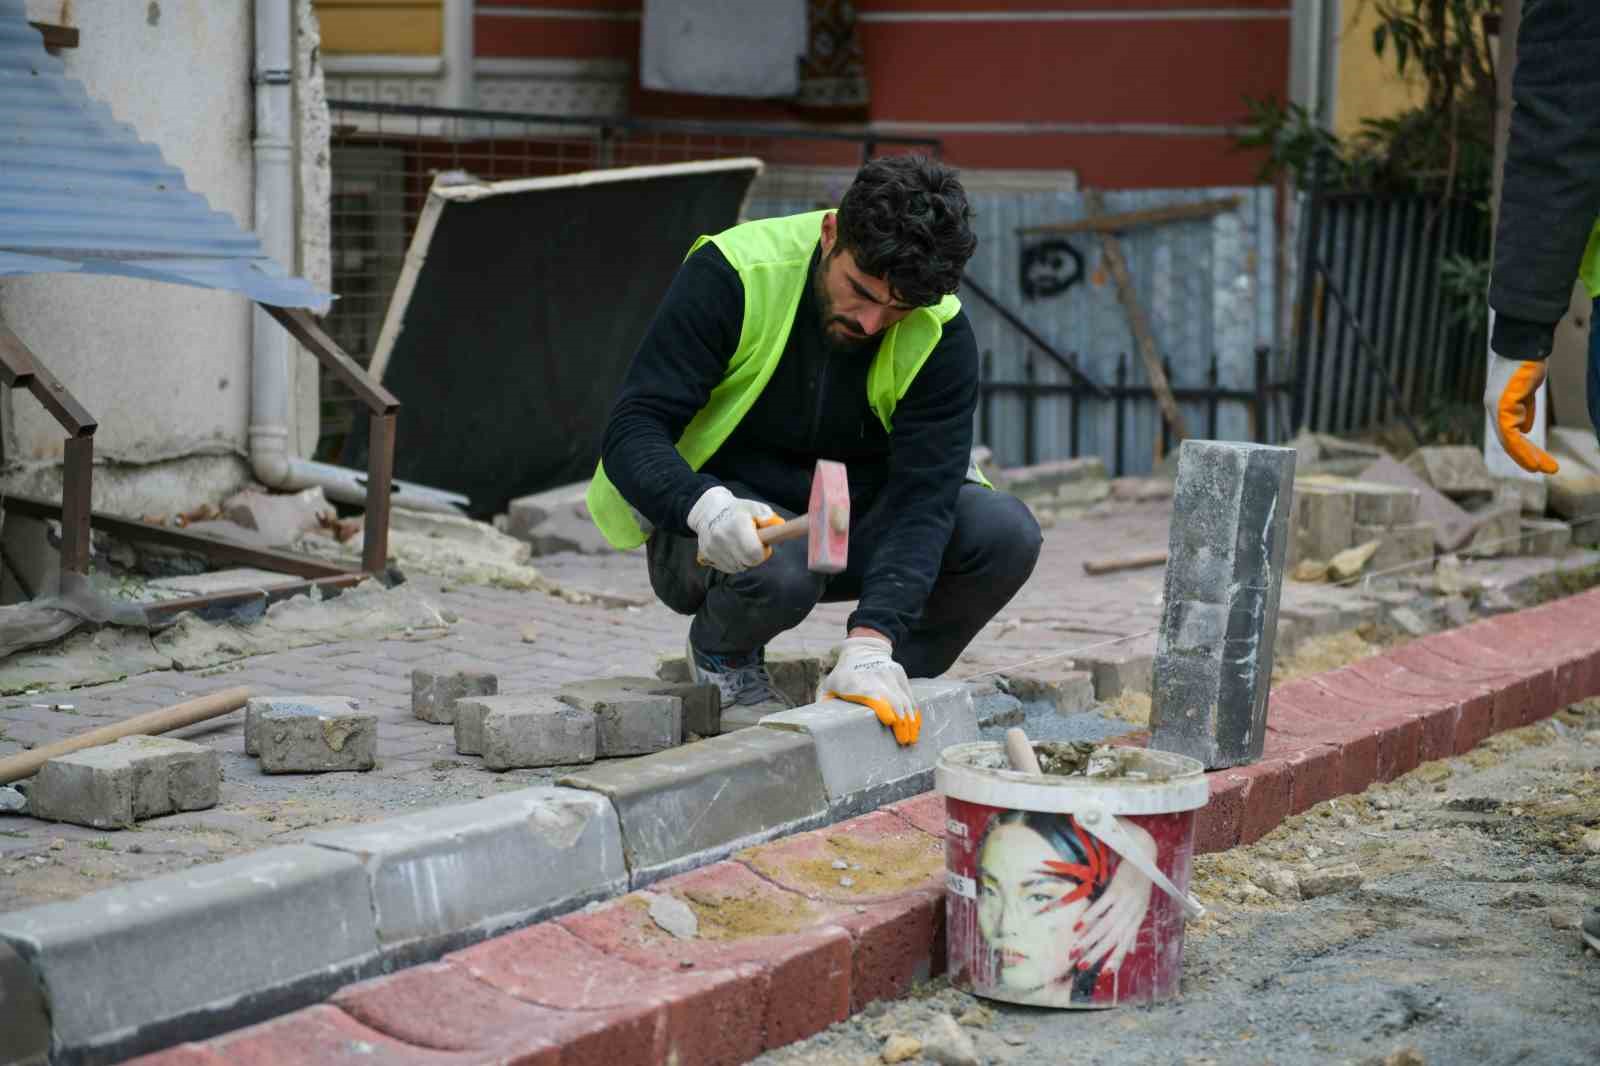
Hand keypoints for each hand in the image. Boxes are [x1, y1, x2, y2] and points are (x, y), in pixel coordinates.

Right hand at [688, 486, 779, 572]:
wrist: (708, 510)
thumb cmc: (737, 510)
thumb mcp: (754, 507)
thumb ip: (767, 516)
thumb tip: (779, 524)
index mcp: (737, 525)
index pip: (754, 552)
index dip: (762, 552)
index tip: (763, 545)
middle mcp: (722, 537)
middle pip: (747, 562)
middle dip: (754, 557)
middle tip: (753, 546)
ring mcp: (713, 547)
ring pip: (737, 567)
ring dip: (742, 561)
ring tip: (740, 546)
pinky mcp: (707, 554)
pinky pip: (727, 568)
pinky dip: (733, 562)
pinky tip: (732, 550)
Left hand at [818, 635, 919, 744]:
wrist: (862, 649)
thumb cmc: (843, 676)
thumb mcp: (829, 686)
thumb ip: (826, 705)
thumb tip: (818, 727)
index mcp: (855, 682)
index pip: (872, 693)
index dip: (882, 706)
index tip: (889, 721)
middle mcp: (876, 677)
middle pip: (893, 699)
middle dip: (901, 722)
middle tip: (903, 742)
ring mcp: (891, 675)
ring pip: (905, 699)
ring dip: (910, 720)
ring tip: (911, 738)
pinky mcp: (901, 675)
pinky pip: (910, 696)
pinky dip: (914, 712)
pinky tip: (915, 726)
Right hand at [1071, 817, 1155, 975]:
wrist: (1144, 853)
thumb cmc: (1139, 882)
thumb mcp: (1139, 907)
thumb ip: (1132, 930)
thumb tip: (1129, 951)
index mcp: (1137, 919)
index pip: (1124, 943)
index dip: (1115, 959)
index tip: (1103, 974)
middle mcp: (1133, 912)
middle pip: (1112, 937)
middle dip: (1096, 952)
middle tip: (1080, 964)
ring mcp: (1126, 901)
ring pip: (1106, 925)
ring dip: (1089, 938)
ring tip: (1075, 948)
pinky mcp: (1119, 888)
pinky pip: (1103, 905)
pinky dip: (1091, 916)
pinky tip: (1079, 926)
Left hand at [1485, 353, 1557, 473]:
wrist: (1524, 345)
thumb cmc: (1527, 363)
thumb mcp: (1526, 390)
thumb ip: (1524, 409)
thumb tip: (1524, 429)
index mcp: (1499, 405)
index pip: (1508, 433)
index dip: (1520, 449)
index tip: (1536, 462)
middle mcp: (1494, 408)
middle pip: (1508, 440)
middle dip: (1525, 457)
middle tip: (1542, 470)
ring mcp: (1496, 407)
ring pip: (1509, 440)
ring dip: (1526, 456)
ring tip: (1541, 468)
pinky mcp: (1502, 404)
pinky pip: (1510, 432)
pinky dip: (1521, 447)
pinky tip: (1533, 456)